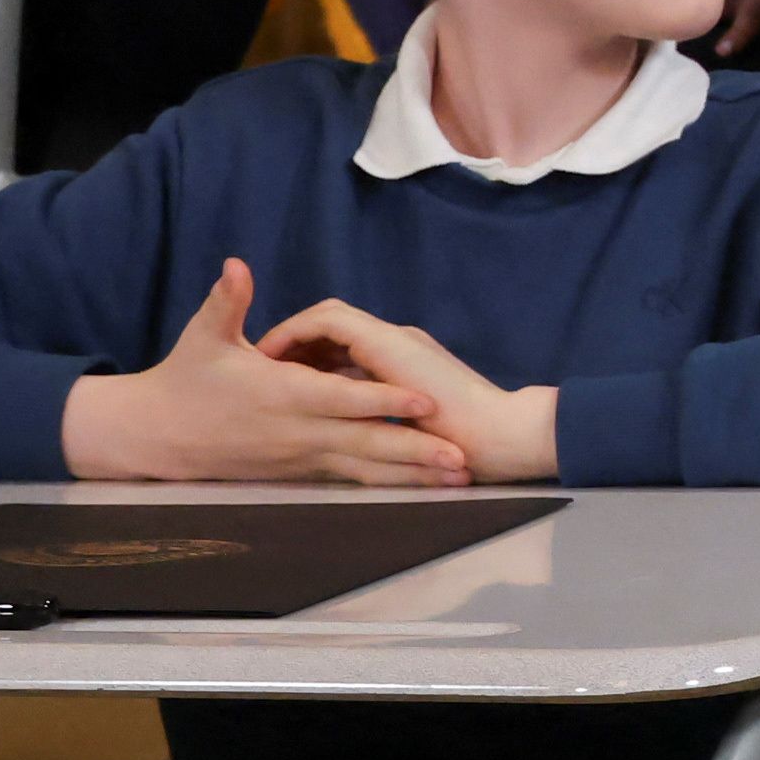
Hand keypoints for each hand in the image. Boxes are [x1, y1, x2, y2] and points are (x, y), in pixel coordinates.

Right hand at [59, 258, 474, 486]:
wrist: (157, 438)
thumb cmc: (184, 381)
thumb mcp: (203, 339)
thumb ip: (226, 302)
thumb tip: (236, 265)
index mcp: (280, 395)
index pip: (341, 398)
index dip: (384, 399)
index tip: (426, 400)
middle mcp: (296, 432)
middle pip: (365, 442)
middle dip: (415, 449)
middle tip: (461, 456)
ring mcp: (299, 458)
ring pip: (363, 468)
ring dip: (411, 474)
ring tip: (458, 478)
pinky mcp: (299, 473)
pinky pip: (350, 479)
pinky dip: (386, 483)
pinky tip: (423, 486)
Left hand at [250, 297, 558, 483]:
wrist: (495, 434)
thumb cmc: (466, 441)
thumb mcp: (421, 423)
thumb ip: (389, 412)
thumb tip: (355, 420)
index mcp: (405, 360)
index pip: (351, 343)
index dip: (315, 354)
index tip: (284, 373)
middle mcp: (397, 341)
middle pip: (334, 328)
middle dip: (298, 343)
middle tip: (264, 360)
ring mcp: (392, 338)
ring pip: (328, 318)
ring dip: (294, 335)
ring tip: (264, 358)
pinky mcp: (384, 341)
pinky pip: (326, 322)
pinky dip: (298, 332)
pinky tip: (273, 356)